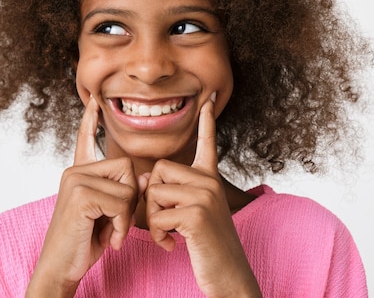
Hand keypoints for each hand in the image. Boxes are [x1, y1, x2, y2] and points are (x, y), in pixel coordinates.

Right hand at [26, 96, 138, 297]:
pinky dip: (122, 225)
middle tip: (115, 224)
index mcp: (79, 173)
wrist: (61, 268)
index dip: (90, 120)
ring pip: (127, 187)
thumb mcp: (109, 215)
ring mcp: (76, 180)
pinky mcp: (80, 195)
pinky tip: (109, 238)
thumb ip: (123, 193)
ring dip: (126, 217)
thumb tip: (143, 176)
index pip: (86, 140)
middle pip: (126, 167)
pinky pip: (121, 202)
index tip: (94, 101)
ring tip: (111, 232)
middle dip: (130, 200)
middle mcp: (75, 171)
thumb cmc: (84, 242)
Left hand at [144, 95, 262, 297]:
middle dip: (151, 198)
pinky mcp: (197, 215)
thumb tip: (145, 178)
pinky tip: (171, 246)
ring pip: (154, 192)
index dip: (206, 122)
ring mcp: (205, 196)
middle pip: (159, 171)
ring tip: (169, 235)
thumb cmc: (207, 246)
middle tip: (164, 221)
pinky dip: (157, 236)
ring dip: (152, 219)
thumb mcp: (191, 214)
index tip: (208, 98)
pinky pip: (157, 216)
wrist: (228, 275)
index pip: (207, 144)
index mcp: (209, 180)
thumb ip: (172, 193)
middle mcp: (209, 182)